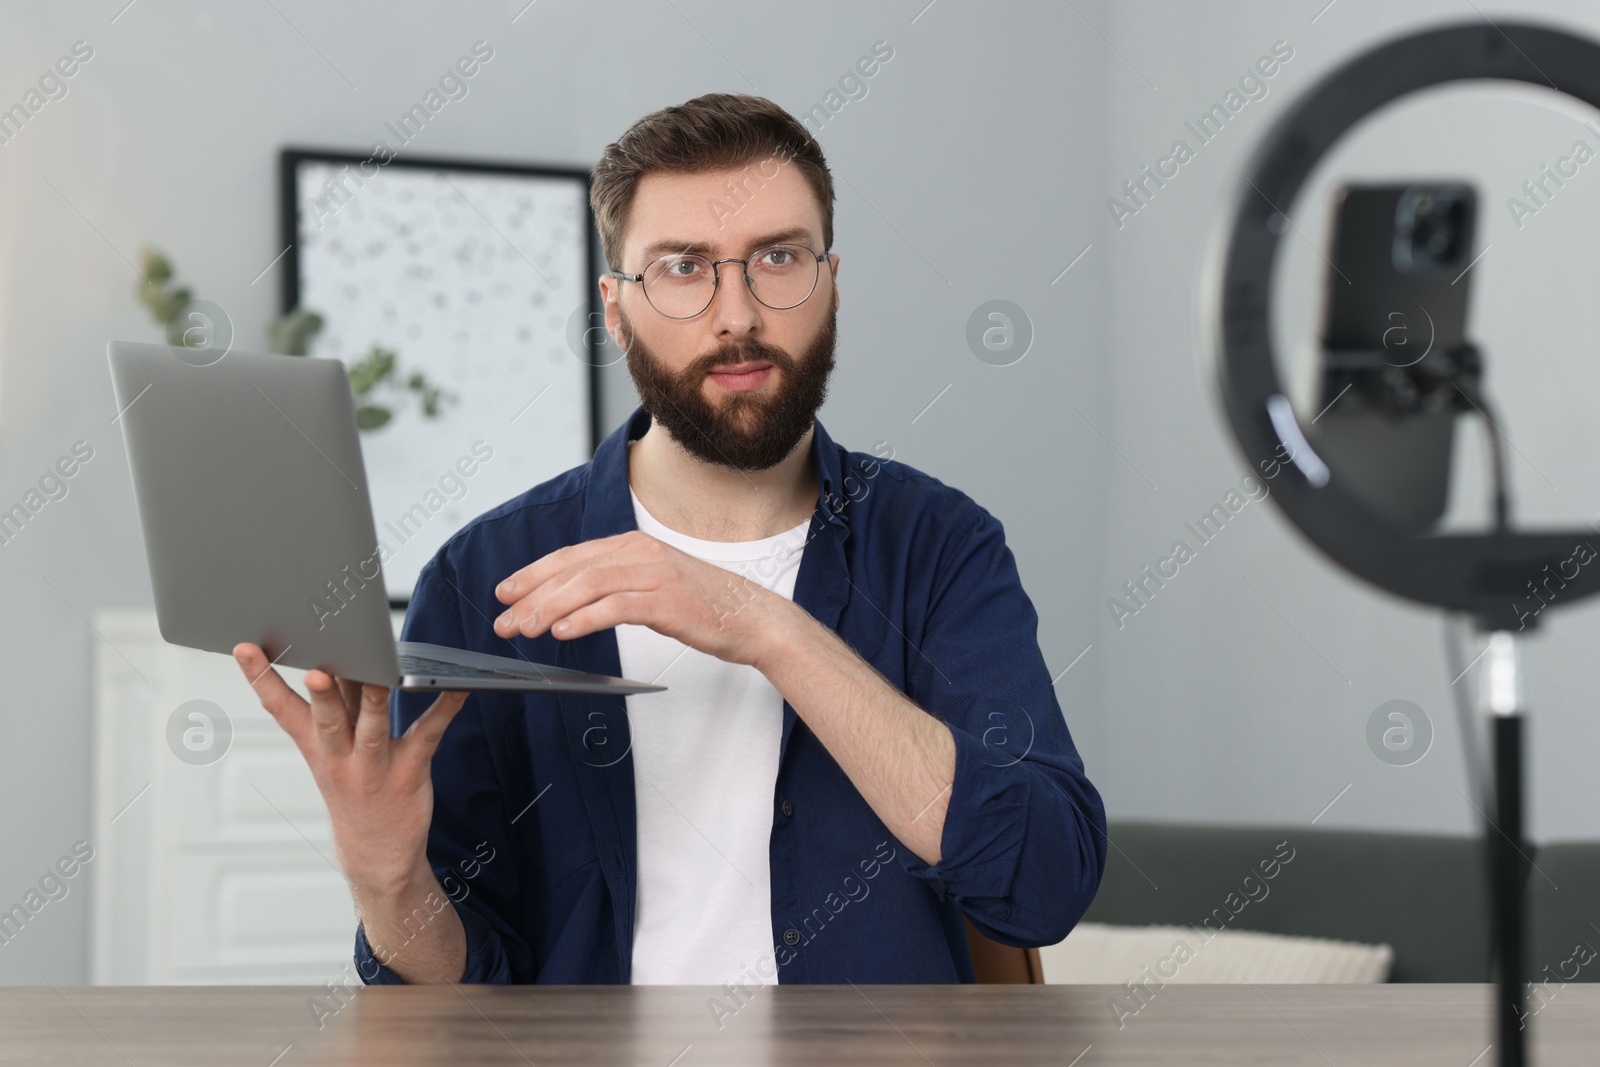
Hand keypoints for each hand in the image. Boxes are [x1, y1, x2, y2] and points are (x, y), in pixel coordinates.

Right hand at [232, 642, 468, 898]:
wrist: (376, 855)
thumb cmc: (354, 788)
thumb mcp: (331, 752)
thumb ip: (335, 704)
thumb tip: (339, 653)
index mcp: (315, 745)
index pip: (281, 708)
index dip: (262, 678)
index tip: (244, 648)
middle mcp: (340, 755)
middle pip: (327, 718)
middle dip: (321, 693)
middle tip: (316, 670)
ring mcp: (373, 766)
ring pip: (372, 728)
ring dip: (375, 702)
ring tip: (381, 676)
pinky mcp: (409, 771)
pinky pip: (428, 736)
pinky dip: (444, 709)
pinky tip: (457, 688)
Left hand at [491, 529, 794, 666]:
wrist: (754, 618)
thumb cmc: (703, 606)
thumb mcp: (653, 586)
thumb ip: (616, 584)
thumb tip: (570, 601)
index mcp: (633, 546)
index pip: (571, 557)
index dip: (533, 574)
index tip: (505, 593)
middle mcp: (640, 552)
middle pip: (571, 570)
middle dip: (531, 595)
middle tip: (503, 620)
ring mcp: (654, 574)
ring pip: (587, 586)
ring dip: (549, 609)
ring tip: (525, 629)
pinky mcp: (667, 601)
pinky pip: (616, 607)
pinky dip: (585, 619)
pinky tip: (564, 633)